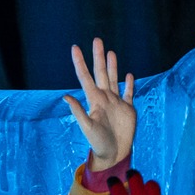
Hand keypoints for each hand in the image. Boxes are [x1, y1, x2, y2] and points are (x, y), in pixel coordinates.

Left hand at [64, 38, 136, 170]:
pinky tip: (129, 74)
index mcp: (94, 100)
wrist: (114, 154)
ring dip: (112, 66)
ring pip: (114, 79)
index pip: (85, 77)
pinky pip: (128, 93)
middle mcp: (104, 98)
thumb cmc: (98, 143)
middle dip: (98, 57)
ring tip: (110, 52)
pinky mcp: (128, 109)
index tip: (75, 48)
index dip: (80, 63)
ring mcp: (116, 102)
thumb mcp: (87, 127)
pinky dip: (129, 84)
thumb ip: (78, 111)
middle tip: (97, 40)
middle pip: (101, 73)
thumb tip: (65, 96)